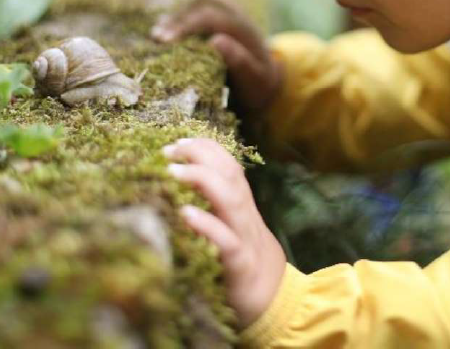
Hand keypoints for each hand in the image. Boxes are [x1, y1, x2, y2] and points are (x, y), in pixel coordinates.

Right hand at [150, 0, 283, 114]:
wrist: (269, 80)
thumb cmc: (259, 83)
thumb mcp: (255, 78)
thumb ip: (239, 60)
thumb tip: (216, 40)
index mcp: (243, 28)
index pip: (210, 17)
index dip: (185, 26)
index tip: (165, 41)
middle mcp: (235, 15)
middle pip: (202, 3)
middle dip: (177, 19)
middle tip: (156, 38)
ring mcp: (228, 14)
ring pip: (199, 3)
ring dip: (176, 17)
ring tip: (156, 35)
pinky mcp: (219, 19)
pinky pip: (198, 10)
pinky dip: (179, 19)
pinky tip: (163, 30)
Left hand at [164, 137, 286, 328]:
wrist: (280, 306)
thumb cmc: (246, 268)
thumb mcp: (233, 233)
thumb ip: (216, 214)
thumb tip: (179, 198)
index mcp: (243, 208)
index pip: (229, 166)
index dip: (206, 149)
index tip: (178, 144)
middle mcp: (245, 217)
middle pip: (229, 173)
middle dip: (200, 155)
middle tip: (169, 151)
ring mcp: (245, 239)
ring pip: (230, 198)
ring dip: (201, 179)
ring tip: (173, 172)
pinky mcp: (241, 266)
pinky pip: (225, 241)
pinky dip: (207, 224)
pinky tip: (185, 214)